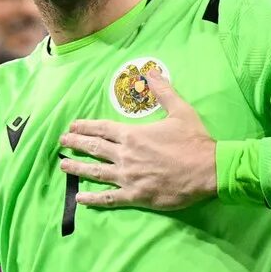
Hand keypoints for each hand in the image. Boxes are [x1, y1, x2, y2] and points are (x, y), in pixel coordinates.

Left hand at [60, 68, 216, 210]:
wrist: (208, 170)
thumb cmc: (194, 140)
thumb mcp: (180, 110)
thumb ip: (163, 91)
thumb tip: (151, 72)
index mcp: (133, 135)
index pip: (102, 129)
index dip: (85, 127)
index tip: (72, 127)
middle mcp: (125, 155)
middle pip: (94, 149)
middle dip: (76, 144)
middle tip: (62, 143)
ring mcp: (128, 177)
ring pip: (96, 172)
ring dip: (77, 168)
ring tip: (63, 166)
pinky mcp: (135, 195)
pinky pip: (109, 198)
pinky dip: (93, 199)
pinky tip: (79, 199)